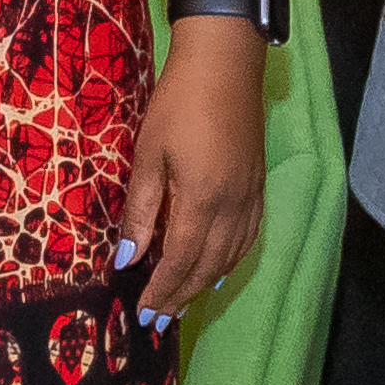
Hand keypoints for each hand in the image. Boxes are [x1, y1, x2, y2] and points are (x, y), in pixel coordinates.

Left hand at [120, 22, 268, 318]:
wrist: (225, 64)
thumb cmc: (177, 104)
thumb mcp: (148, 156)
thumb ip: (141, 211)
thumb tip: (127, 259)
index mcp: (201, 200)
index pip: (179, 261)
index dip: (161, 291)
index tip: (143, 315)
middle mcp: (232, 207)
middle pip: (206, 267)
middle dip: (181, 296)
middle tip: (158, 320)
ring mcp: (250, 197)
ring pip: (230, 256)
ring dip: (205, 283)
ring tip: (182, 301)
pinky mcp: (258, 186)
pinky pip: (248, 237)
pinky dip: (231, 261)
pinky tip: (219, 269)